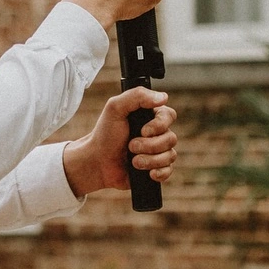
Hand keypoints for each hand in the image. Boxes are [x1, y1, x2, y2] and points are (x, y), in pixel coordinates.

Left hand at [62, 88, 177, 196]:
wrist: (97, 163)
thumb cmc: (105, 134)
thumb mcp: (115, 108)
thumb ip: (137, 96)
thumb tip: (163, 97)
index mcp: (149, 116)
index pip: (169, 116)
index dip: (159, 125)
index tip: (143, 131)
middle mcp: (156, 133)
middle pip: (171, 138)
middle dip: (150, 145)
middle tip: (131, 146)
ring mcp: (157, 152)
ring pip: (170, 155)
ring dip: (150, 159)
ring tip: (134, 161)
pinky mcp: (156, 168)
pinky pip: (169, 171)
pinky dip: (159, 173)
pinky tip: (148, 173)